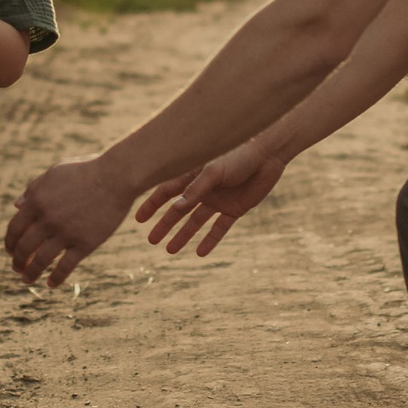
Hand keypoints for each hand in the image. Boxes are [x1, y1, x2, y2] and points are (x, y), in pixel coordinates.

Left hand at [6, 156, 134, 286]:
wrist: (116, 177)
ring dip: (31, 273)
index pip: (15, 228)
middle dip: (18, 261)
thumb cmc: (86, 171)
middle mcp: (48, 219)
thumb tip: (17, 206)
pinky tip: (51, 284)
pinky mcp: (85, 243)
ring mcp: (67, 233)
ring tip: (27, 280)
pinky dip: (56, 278)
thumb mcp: (55, 173)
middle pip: (25, 247)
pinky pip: (66, 266)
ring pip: (42, 260)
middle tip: (17, 268)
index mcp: (37, 201)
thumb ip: (34, 189)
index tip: (10, 251)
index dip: (9, 243)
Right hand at [136, 143, 286, 255]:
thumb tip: (174, 209)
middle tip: (151, 240)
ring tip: (170, 251)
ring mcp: (219, 200)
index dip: (152, 204)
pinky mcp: (236, 209)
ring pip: (196, 221)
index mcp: (193, 174)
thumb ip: (194, 190)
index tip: (139, 219)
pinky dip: (210, 240)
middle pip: (179, 210)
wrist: (268, 155)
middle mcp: (204, 189)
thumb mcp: (213, 172)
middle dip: (164, 225)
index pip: (167, 191)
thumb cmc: (238, 155)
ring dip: (184, 235)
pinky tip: (200, 253)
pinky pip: (220, 227)